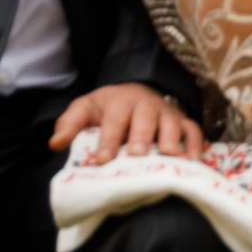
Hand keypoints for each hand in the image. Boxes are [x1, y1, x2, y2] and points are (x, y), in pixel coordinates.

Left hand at [49, 81, 203, 165]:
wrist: (136, 92)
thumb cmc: (108, 107)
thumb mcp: (85, 108)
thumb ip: (69, 124)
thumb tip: (55, 143)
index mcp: (120, 102)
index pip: (114, 120)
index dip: (109, 139)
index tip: (104, 159)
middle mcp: (146, 105)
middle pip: (145, 119)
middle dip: (142, 137)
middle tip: (136, 155)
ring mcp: (167, 113)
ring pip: (172, 123)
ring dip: (171, 138)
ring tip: (169, 155)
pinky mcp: (182, 121)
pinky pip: (193, 129)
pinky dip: (195, 143)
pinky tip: (192, 159)